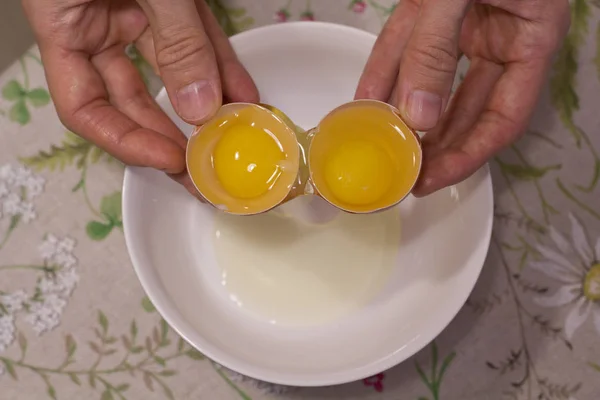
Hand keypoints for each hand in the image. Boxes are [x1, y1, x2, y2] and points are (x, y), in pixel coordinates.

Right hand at [22, 0, 258, 194]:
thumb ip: (177, 41)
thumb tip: (200, 106)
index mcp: (64, 24)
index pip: (84, 108)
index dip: (127, 142)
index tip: (171, 159)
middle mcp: (95, 25)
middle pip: (131, 99)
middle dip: (172, 136)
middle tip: (207, 170)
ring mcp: (131, 10)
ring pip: (169, 69)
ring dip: (205, 102)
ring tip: (234, 135)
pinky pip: (194, 37)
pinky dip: (219, 63)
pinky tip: (241, 93)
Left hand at [356, 0, 569, 195]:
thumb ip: (436, 48)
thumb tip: (418, 115)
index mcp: (531, 37)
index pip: (503, 119)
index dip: (467, 156)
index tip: (431, 180)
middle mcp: (502, 36)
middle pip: (467, 109)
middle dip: (434, 144)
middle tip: (403, 174)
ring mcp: (469, 22)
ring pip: (434, 79)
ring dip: (405, 113)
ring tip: (381, 145)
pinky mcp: (437, 5)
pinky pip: (408, 43)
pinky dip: (386, 71)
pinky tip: (367, 100)